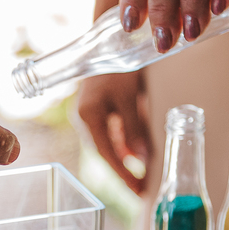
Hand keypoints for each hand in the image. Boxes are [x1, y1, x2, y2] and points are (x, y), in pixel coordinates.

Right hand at [77, 72, 150, 194]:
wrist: (110, 38)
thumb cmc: (118, 64)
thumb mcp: (128, 97)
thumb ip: (134, 128)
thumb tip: (143, 159)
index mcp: (88, 116)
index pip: (107, 155)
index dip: (123, 175)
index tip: (138, 191)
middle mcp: (85, 118)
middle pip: (106, 153)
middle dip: (124, 172)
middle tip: (142, 189)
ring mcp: (90, 114)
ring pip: (110, 144)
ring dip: (125, 159)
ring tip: (142, 176)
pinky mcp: (98, 109)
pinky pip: (112, 133)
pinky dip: (125, 144)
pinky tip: (137, 153)